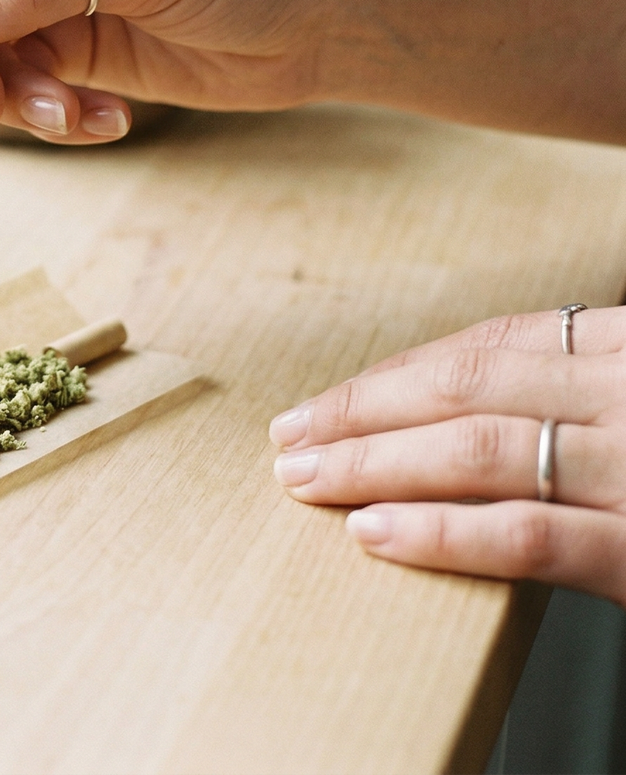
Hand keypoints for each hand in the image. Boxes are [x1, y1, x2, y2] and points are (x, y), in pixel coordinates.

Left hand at [269, 306, 625, 606]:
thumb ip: (571, 399)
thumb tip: (448, 418)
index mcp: (623, 350)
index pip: (490, 347)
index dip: (397, 375)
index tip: (330, 400)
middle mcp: (624, 392)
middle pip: (463, 388)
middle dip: (361, 412)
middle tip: (290, 436)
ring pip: (475, 448)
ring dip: (373, 462)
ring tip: (306, 479)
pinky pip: (526, 535)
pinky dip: (441, 531)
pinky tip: (374, 533)